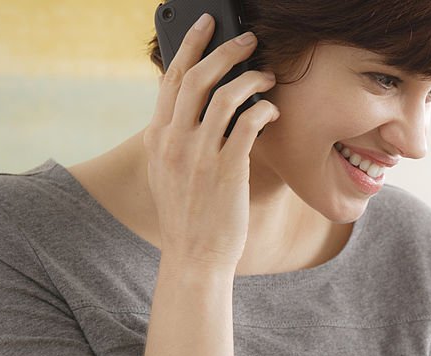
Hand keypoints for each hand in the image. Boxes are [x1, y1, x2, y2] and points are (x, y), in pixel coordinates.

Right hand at [143, 14, 279, 268]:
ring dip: (251, 79)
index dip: (189, 45)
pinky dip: (263, 110)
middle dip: (224, 50)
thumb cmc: (189, 216)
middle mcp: (173, 140)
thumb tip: (193, 111)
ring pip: (225, 96)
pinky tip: (272, 111)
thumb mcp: (168, 173)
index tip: (204, 24)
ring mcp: (199, 154)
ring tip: (267, 77)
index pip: (172, 78)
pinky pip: (248, 125)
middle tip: (248, 38)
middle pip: (198, 77)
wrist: (194, 256)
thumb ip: (175, 140)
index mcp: (157, 136)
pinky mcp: (226, 170)